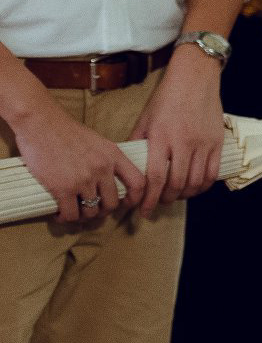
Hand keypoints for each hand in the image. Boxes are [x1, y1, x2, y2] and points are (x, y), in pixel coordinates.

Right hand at [8, 99, 143, 222]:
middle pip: (113, 203)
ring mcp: (84, 180)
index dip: (135, 198)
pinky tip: (60, 214)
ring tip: (75, 212)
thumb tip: (108, 178)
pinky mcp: (63, 188)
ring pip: (92, 211)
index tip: (126, 204)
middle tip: (92, 209)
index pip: (138, 183)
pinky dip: (66, 218)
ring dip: (84, 216)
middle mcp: (103, 169)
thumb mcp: (97, 142)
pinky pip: (71, 214)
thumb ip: (106, 159)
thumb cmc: (66, 131)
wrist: (41, 124)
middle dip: (103, 211)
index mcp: (114, 156)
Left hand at [127, 47, 225, 213]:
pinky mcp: (217, 142)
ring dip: (184, 195)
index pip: (154, 177)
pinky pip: (213, 172)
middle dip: (164, 200)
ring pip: (195, 182)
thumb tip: (129, 165)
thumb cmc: (167, 96)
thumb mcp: (145, 118)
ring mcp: (203, 143)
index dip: (147, 198)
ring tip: (175, 196)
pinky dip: (203, 186)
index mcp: (161, 137)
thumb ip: (138, 142)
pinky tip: (195, 188)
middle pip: (176, 184)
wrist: (195, 78)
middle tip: (156, 204)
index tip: (142, 210)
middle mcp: (183, 142)